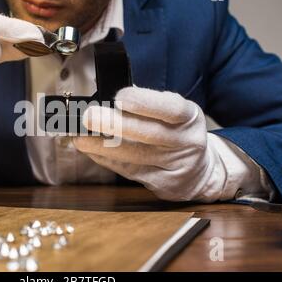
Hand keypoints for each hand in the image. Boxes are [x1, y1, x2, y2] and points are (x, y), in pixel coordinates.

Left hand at [73, 87, 226, 201]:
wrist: (200, 172)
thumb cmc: (178, 134)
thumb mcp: (174, 114)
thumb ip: (148, 105)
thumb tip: (110, 98)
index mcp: (189, 117)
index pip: (170, 108)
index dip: (144, 102)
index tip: (119, 97)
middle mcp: (187, 142)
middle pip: (150, 134)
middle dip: (115, 124)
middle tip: (89, 116)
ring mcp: (176, 166)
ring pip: (135, 156)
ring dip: (103, 146)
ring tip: (81, 137)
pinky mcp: (164, 184)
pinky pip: (130, 171)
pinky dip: (107, 160)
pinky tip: (92, 151)